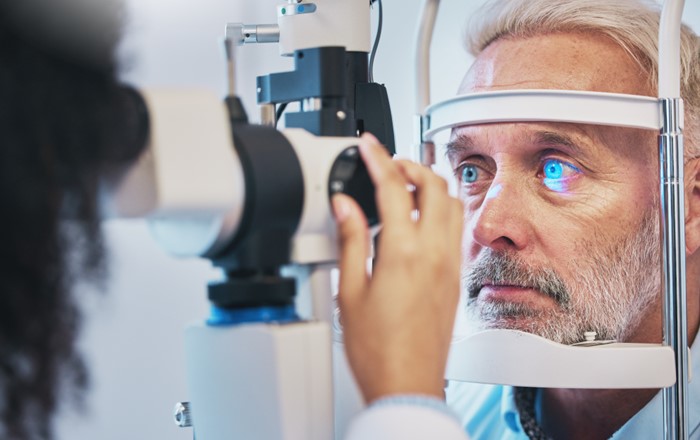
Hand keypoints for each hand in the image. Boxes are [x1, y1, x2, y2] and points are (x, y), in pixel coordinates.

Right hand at [332, 133, 462, 403]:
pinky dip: (439, 210)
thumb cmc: (377, 349)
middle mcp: (434, 253)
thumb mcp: (350, 290)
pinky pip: (454, 229)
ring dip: (430, 185)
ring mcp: (449, 265)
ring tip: (403, 186)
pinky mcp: (454, 278)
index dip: (378, 157)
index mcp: (403, 252)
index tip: (368, 145)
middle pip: (433, 185)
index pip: (393, 186)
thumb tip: (345, 205)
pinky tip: (418, 220)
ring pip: (451, 204)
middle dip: (410, 163)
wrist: (407, 384)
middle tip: (387, 162)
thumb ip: (350, 239)